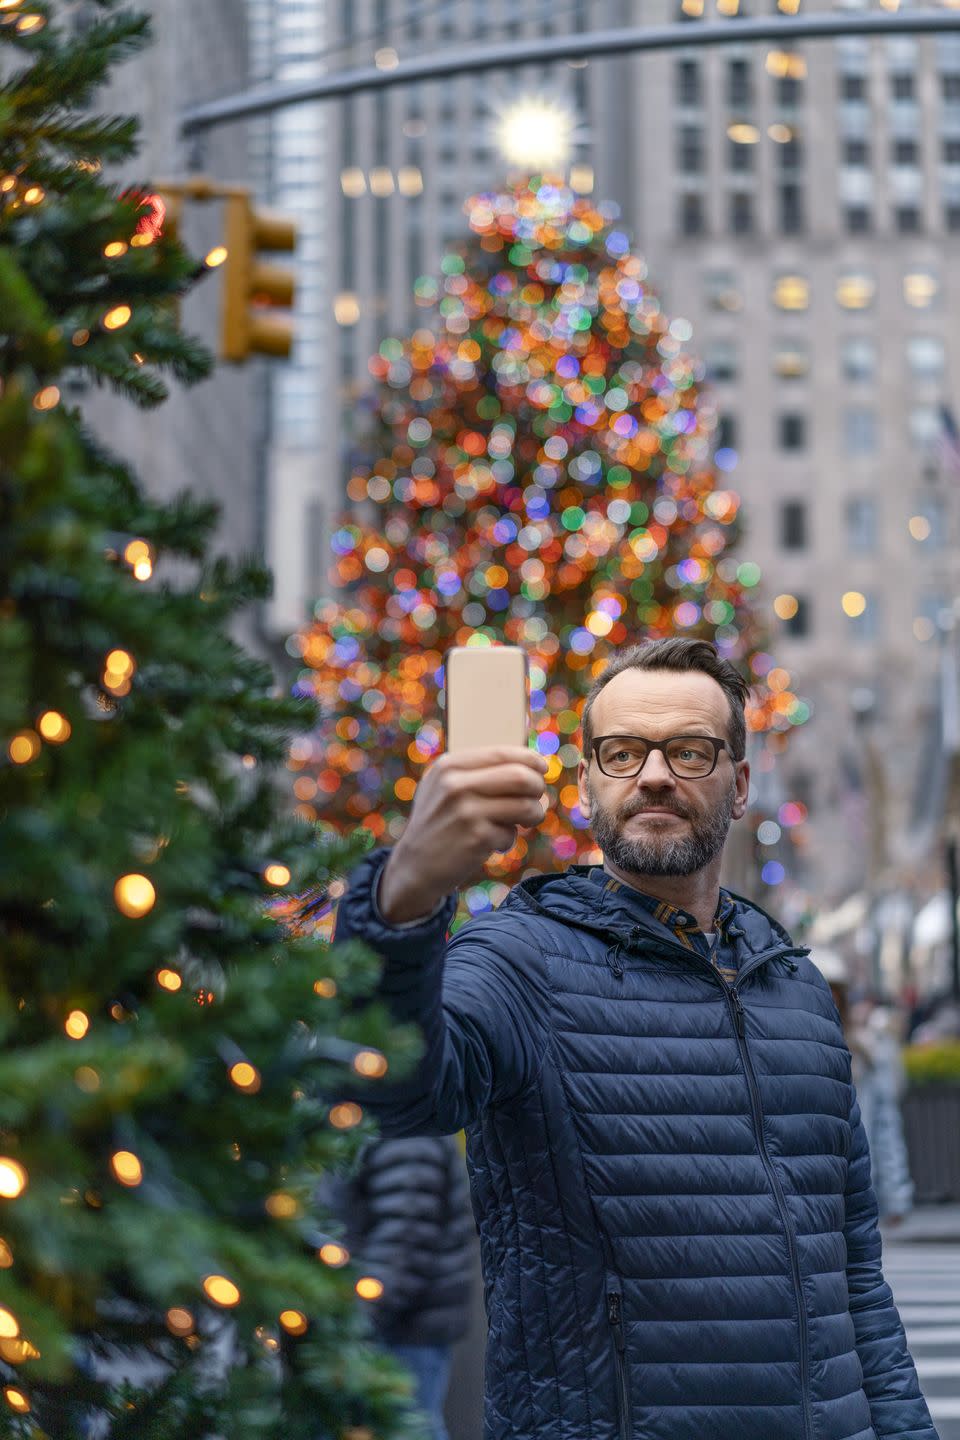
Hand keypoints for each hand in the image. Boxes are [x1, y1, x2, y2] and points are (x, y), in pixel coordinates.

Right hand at [378, 746, 548, 923]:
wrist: (414, 867)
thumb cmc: (439, 823)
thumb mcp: (442, 788)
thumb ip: (476, 772)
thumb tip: (531, 764)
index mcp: (449, 766)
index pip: (503, 753)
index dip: (531, 759)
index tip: (542, 769)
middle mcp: (456, 785)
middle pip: (521, 776)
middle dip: (538, 788)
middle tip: (536, 800)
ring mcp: (466, 812)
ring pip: (525, 805)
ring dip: (532, 815)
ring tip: (522, 823)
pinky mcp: (476, 838)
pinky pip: (511, 834)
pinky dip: (508, 840)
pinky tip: (492, 844)